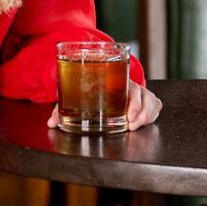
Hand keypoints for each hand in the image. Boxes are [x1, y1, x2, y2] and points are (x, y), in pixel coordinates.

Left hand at [46, 80, 162, 130]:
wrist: (103, 81)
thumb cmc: (90, 90)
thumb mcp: (78, 96)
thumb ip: (64, 108)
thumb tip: (51, 122)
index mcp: (115, 79)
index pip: (128, 85)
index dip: (132, 103)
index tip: (128, 116)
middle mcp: (130, 84)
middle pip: (143, 95)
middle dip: (139, 111)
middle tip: (130, 124)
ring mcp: (140, 92)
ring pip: (151, 101)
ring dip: (145, 115)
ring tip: (134, 126)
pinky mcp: (146, 100)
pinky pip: (155, 105)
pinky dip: (151, 114)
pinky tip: (142, 122)